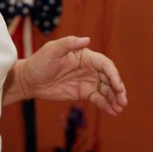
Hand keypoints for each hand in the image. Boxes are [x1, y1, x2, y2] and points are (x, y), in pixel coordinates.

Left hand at [8, 36, 126, 115]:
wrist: (29, 80)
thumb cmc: (39, 62)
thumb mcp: (51, 50)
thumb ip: (69, 43)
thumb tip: (87, 39)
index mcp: (85, 56)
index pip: (105, 64)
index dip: (113, 75)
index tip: (117, 87)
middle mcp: (89, 68)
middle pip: (109, 78)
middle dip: (118, 89)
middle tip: (123, 101)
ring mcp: (87, 81)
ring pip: (106, 90)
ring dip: (115, 98)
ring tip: (119, 108)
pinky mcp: (83, 93)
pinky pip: (98, 99)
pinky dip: (106, 105)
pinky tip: (112, 111)